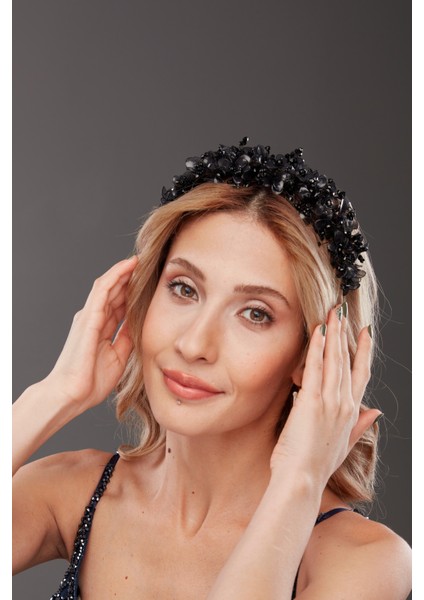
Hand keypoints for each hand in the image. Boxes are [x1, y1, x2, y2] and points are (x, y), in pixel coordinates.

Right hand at [45, 256, 137, 412]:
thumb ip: (126, 338)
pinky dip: (115, 277)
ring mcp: (89, 316)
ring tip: (137, 261)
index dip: (132, 292)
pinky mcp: (88, 318)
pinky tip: (127, 268)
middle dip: (128, 278)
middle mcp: (93, 319)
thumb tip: (137, 324)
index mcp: (100, 328)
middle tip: (146, 265)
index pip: (118, 303)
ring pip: (107, 286)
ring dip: (122, 272)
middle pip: (113, 291)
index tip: (148, 282)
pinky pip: (102, 291)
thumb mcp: (118, 356)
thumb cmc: (91, 380)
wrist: (72, 394)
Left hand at [270, 303, 379, 487]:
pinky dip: (316, 348)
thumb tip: (375, 410)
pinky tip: (317, 332)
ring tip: (332, 313)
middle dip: (344, 334)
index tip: (364, 332)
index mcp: (350, 412)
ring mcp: (329, 402)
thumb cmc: (316, 465)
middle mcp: (344, 404)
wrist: (302, 481)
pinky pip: (315, 368)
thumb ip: (359, 425)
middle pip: (346, 361)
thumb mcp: (344, 444)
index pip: (361, 374)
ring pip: (333, 360)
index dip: (364, 351)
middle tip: (342, 312)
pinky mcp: (312, 402)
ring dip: (332, 334)